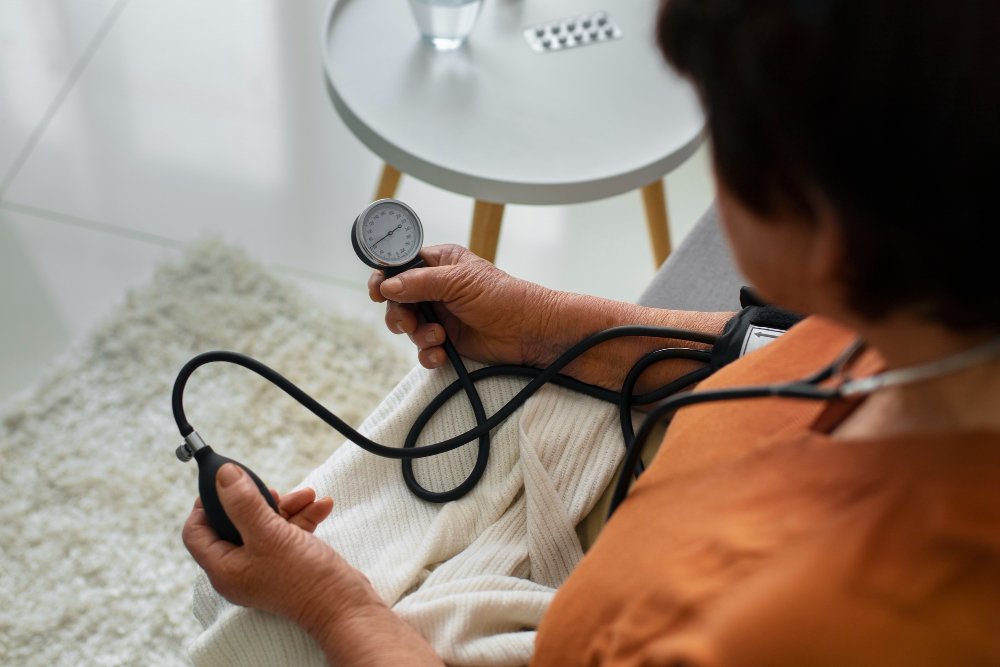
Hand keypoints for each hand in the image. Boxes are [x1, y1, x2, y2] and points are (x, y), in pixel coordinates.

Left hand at [183, 464, 380, 629]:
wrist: (344, 606)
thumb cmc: (304, 578)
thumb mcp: (270, 535)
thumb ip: (243, 504)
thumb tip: (223, 476)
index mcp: (224, 568)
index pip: (197, 532)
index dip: (207, 505)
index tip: (225, 483)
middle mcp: (241, 569)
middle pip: (235, 523)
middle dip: (257, 500)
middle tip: (272, 491)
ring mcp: (265, 566)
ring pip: (266, 524)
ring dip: (288, 506)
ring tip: (308, 495)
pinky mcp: (289, 563)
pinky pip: (288, 533)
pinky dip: (303, 517)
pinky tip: (321, 505)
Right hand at [368, 244, 561, 368]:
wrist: (530, 333)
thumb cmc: (505, 298)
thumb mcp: (460, 282)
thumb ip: (420, 282)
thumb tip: (388, 285)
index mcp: (440, 263)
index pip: (401, 266)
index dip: (385, 278)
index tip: (377, 292)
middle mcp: (437, 288)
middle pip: (397, 300)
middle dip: (400, 314)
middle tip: (409, 322)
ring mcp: (441, 315)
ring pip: (408, 326)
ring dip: (418, 335)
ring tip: (438, 338)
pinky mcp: (447, 340)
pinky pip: (423, 349)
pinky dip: (428, 354)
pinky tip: (441, 354)